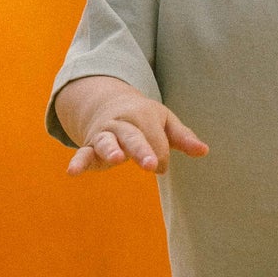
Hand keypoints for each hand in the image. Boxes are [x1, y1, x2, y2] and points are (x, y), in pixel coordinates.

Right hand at [58, 75, 207, 175]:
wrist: (108, 103)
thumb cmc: (144, 118)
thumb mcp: (165, 122)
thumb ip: (183, 138)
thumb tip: (205, 151)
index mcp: (144, 115)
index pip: (157, 141)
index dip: (161, 155)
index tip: (158, 165)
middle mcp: (123, 123)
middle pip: (133, 137)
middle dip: (143, 150)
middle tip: (152, 165)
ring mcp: (105, 134)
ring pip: (108, 142)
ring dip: (112, 150)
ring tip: (117, 159)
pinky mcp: (90, 147)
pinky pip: (83, 153)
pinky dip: (78, 162)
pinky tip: (72, 173)